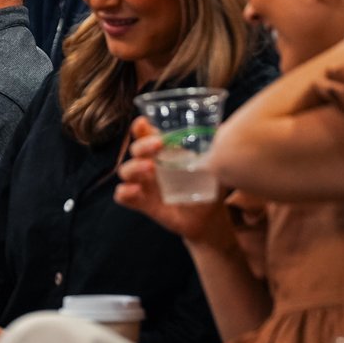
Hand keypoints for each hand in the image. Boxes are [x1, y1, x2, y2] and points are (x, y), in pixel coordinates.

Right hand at [115, 117, 234, 246]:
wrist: (208, 219)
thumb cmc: (208, 187)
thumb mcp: (213, 168)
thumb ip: (213, 152)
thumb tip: (220, 131)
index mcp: (163, 152)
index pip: (146, 135)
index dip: (141, 128)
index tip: (144, 123)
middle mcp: (149, 165)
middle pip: (135, 149)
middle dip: (143, 145)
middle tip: (158, 145)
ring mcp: (144, 184)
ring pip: (125, 171)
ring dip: (134, 167)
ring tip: (150, 169)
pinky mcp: (142, 203)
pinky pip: (122, 195)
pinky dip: (125, 192)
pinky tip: (136, 191)